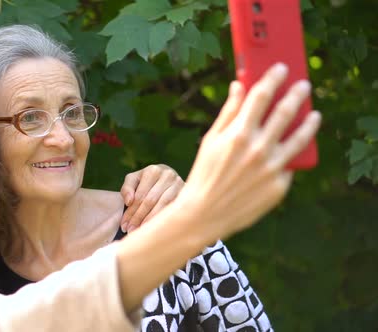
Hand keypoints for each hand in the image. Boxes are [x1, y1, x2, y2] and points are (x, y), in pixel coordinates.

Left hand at [119, 164, 183, 232]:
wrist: (169, 178)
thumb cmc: (148, 181)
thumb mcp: (135, 180)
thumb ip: (127, 189)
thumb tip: (129, 202)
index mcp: (153, 171)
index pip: (140, 195)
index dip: (131, 212)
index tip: (124, 225)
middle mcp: (167, 175)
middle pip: (150, 201)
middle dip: (139, 218)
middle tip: (130, 231)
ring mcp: (179, 184)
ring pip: (163, 206)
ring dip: (151, 221)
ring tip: (141, 231)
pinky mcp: (186, 194)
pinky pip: (173, 209)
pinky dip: (163, 220)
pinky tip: (155, 228)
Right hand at [175, 63, 320, 241]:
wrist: (205, 213)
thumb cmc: (205, 173)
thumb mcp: (211, 140)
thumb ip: (229, 112)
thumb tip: (239, 85)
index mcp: (238, 134)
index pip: (261, 96)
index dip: (273, 78)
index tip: (281, 68)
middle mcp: (259, 149)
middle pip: (285, 112)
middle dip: (296, 94)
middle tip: (304, 85)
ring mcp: (272, 168)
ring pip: (299, 138)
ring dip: (309, 122)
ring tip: (314, 114)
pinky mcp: (280, 186)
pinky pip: (289, 164)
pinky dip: (291, 154)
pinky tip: (292, 147)